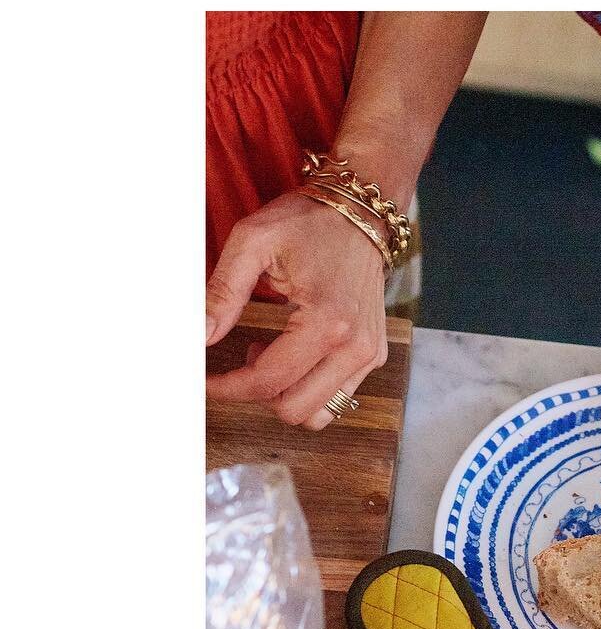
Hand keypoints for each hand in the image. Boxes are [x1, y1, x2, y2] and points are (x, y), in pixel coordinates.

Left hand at [205, 191, 387, 428]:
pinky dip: (309, 389)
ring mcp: (368, 355)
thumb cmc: (308, 222)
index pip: (269, 381)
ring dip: (287, 397)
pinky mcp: (373, 356)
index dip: (229, 388)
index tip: (207, 382)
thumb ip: (222, 292)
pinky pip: (337, 397)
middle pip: (295, 409)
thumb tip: (198, 336)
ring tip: (270, 358)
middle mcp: (355, 347)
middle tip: (239, 363)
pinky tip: (294, 355)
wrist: (360, 213)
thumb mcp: (252, 244)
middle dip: (258, 394)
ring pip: (320, 415)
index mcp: (327, 322)